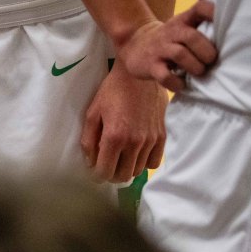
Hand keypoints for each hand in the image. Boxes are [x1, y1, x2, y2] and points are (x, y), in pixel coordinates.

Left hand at [81, 65, 166, 181]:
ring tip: (120, 159)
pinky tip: (135, 155)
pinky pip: (154, 162)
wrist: (138, 76)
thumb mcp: (92, 114)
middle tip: (106, 166)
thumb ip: (88, 141)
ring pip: (138, 171)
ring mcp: (150, 140)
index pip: (105, 172)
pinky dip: (143, 163)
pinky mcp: (161, 135)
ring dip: (127, 169)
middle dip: (111, 175)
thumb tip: (90, 163)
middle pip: (123, 176)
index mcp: (114, 137)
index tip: (94, 171)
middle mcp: (134, 142)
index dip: (97, 176)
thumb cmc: (111, 93)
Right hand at [119, 0, 217, 90]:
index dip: (213, 13)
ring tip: (199, 72)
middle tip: (210, 61)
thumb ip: (200, 29)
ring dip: (195, 66)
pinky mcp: (150, 66)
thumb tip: (222, 44)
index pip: (200, 8)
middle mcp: (171, 32)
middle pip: (192, 37)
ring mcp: (159, 49)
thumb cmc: (167, 39)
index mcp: (182, 21)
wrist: (133, 45)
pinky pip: (164, 75)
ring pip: (180, 54)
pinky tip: (181, 85)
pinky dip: (176, 83)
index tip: (221, 25)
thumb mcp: (181, 27)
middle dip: (206, 52)